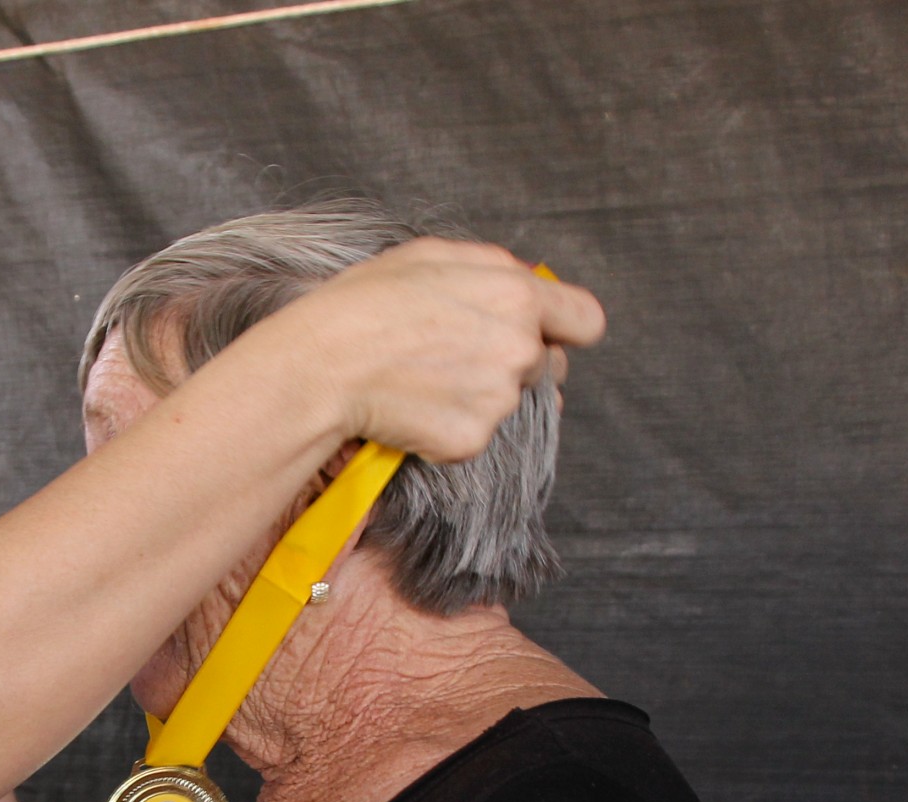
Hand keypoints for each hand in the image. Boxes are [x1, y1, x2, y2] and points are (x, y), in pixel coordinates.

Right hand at [252, 237, 604, 462]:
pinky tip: (410, 408)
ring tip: (420, 379)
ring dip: (475, 397)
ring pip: (506, 403)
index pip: (586, 321)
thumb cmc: (364, 304)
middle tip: (454, 357)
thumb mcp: (430, 256)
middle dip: (511, 363)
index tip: (543, 335)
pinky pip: (472, 436)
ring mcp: (497, 400)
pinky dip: (446, 428)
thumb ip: (494, 269)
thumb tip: (526, 287)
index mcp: (518, 296)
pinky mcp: (470, 440)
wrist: (322, 366)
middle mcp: (520, 350)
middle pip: (544, 367)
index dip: (563, 329)